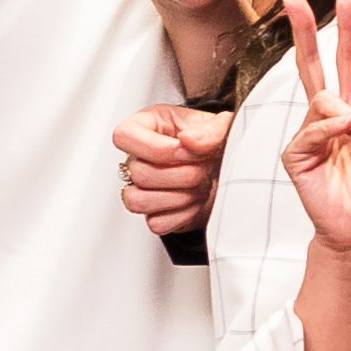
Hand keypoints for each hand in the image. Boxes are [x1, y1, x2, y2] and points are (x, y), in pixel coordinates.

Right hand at [110, 99, 226, 235]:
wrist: (226, 170)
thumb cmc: (213, 143)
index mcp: (145, 127)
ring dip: (178, 197)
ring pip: (137, 201)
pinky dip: (182, 216)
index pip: (124, 137)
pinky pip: (155, 223)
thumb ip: (209, 130)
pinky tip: (195, 201)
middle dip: (181, 174)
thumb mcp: (219, 127)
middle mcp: (137, 157)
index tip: (188, 151)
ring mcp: (140, 187)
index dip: (159, 149)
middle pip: (138, 173)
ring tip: (200, 185)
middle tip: (204, 168)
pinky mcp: (153, 213)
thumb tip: (188, 140)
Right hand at [279, 0, 350, 260]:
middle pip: (312, 64)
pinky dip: (330, 129)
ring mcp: (311, 134)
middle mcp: (330, 117)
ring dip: (347, 113)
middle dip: (304, 30)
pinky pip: (311, 130)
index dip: (347, 31)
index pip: (347, 62)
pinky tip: (345, 136)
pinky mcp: (298, 155)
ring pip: (320, 98)